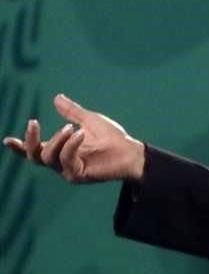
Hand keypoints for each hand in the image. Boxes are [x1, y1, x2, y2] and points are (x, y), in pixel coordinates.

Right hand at [2, 94, 144, 182]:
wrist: (131, 150)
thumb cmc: (112, 138)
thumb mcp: (89, 121)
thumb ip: (71, 112)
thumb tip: (56, 98)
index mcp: (61, 150)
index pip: (36, 150)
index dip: (20, 146)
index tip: (7, 140)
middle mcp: (61, 162)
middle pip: (35, 156)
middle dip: (30, 141)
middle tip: (33, 122)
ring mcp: (69, 170)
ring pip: (48, 158)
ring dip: (56, 140)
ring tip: (70, 128)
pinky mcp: (78, 175)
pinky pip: (66, 161)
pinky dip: (70, 145)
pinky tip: (79, 134)